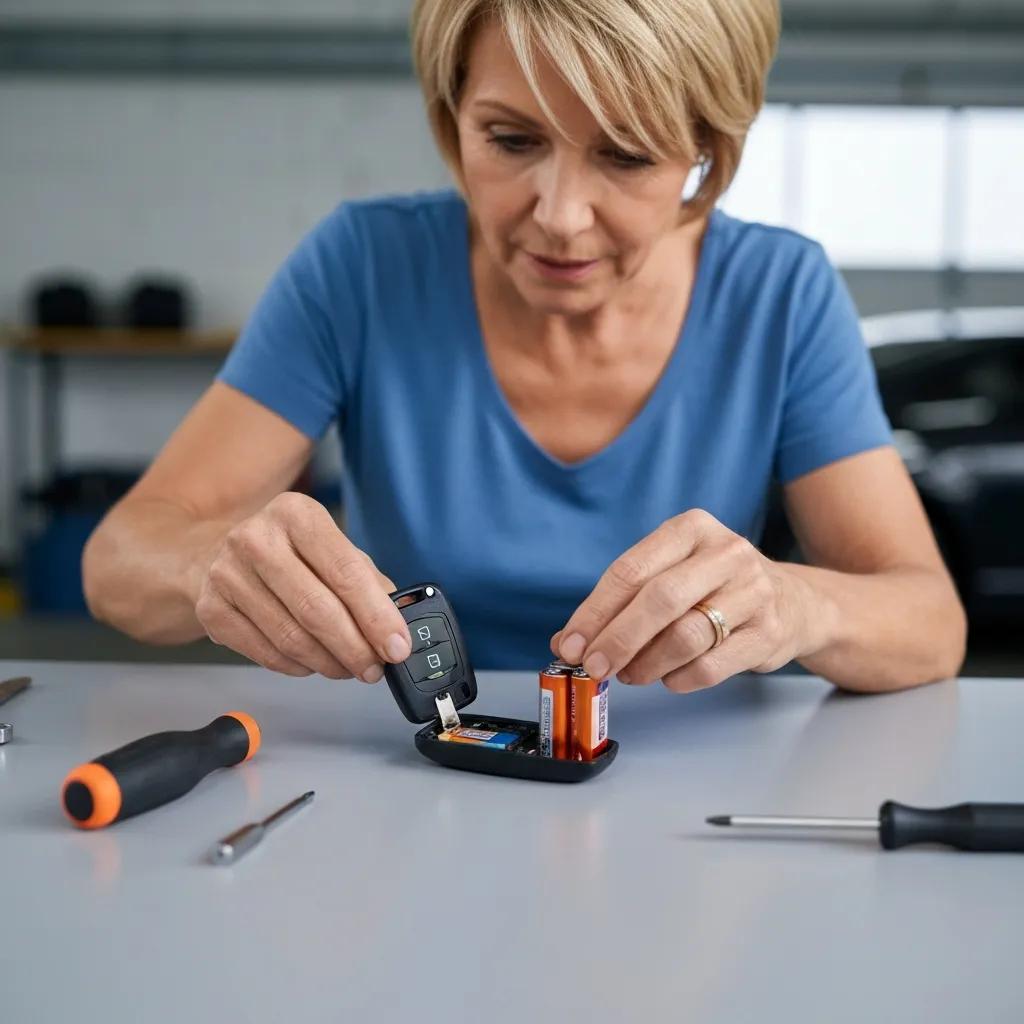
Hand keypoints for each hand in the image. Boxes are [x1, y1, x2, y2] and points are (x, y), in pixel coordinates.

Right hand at [195, 492, 410, 679]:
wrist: (211, 554)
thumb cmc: (286, 552)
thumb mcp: (329, 547)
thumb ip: (367, 581)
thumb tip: (399, 623)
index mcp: (296, 513)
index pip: (346, 572)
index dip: (377, 616)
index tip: (397, 646)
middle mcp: (257, 538)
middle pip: (317, 609)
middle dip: (355, 648)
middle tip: (374, 667)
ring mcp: (228, 574)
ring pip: (291, 637)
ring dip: (329, 662)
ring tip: (348, 668)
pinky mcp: (211, 609)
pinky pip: (266, 653)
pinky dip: (298, 666)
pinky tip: (313, 663)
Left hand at [551, 509, 812, 692]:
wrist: (795, 601)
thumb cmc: (715, 586)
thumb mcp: (672, 573)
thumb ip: (622, 602)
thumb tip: (567, 641)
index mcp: (692, 528)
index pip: (630, 570)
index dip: (594, 612)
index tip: (570, 643)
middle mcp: (726, 553)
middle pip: (659, 600)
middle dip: (617, 639)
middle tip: (594, 666)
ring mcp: (754, 592)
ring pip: (685, 636)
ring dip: (646, 663)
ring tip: (629, 674)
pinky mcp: (768, 633)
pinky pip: (711, 666)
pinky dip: (679, 678)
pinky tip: (667, 678)